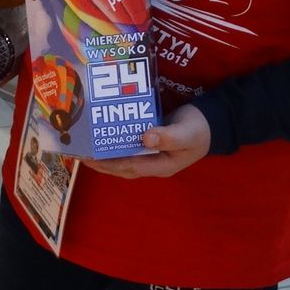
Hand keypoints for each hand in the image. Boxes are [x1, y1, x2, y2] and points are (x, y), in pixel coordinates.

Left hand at [83, 104, 211, 178]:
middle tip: (78, 154)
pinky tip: (101, 137)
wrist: (210, 122)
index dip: (109, 163)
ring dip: (103, 156)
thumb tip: (145, 138)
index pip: (130, 167)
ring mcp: (150, 156)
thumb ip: (169, 137)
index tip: (90, 158)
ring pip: (122, 159)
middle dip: (100, 162)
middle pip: (121, 167)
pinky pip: (127, 149)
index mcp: (161, 166)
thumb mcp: (187, 133)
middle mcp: (152, 164)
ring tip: (84, 148)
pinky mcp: (147, 145)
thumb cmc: (199, 129)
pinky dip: (113, 145)